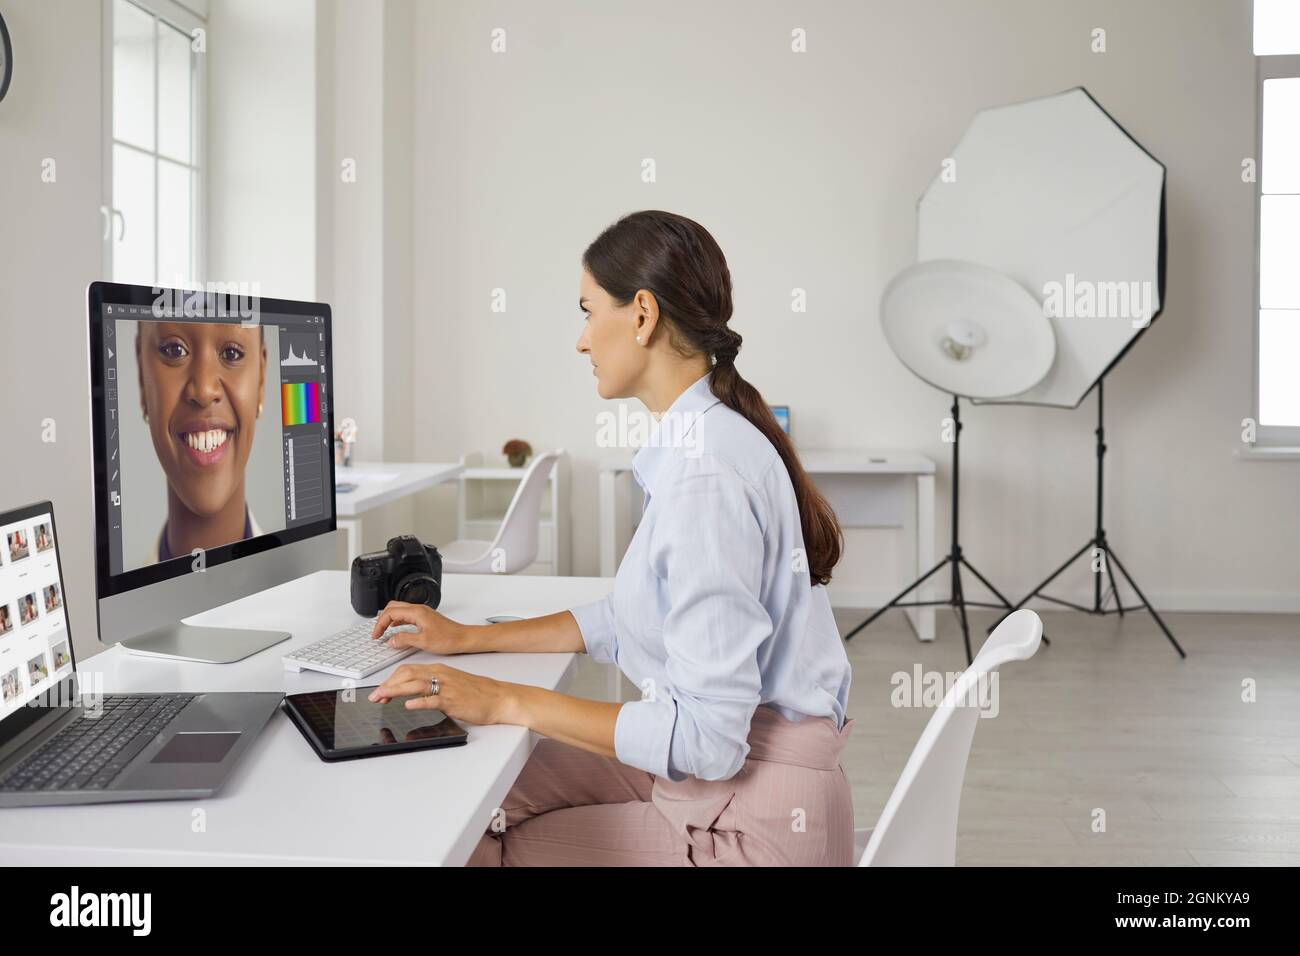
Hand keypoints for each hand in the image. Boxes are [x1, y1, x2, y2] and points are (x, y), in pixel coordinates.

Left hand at [368, 662, 518, 725]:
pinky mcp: (452, 700)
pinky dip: (418, 702)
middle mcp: (441, 675)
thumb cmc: (478, 693)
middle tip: (375, 696)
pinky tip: (408, 706)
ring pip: (414, 684)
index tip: (380, 690)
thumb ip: (433, 688)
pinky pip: (432, 699)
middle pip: (407, 674)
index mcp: (439, 670)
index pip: (408, 670)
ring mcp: (446, 687)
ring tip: (381, 698)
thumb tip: (414, 697)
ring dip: (394, 691)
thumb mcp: (452, 684)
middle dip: (387, 684)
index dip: (391, 679)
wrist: (499, 698)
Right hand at [370, 601, 469, 654]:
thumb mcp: (423, 642)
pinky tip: (396, 629)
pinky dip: (397, 621)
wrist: (463, 638)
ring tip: (383, 632)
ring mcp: (422, 613)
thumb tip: (390, 640)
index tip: (376, 635)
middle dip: (382, 619)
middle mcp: (419, 609)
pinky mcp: (425, 618)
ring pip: (399, 610)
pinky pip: (406, 615)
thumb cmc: (449, 638)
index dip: (380, 624)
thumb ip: (404, 640)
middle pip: (392, 607)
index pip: (390, 613)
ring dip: (389, 619)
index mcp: (416, 612)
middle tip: (377, 632)